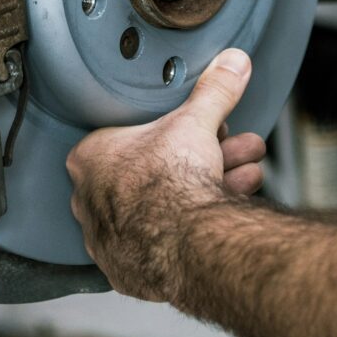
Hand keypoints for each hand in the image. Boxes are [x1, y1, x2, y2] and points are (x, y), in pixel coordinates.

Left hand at [66, 49, 264, 301]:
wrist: (187, 242)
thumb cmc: (171, 182)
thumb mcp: (197, 121)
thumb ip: (213, 91)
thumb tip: (231, 63)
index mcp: (90, 159)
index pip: (131, 135)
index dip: (174, 130)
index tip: (202, 131)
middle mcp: (90, 203)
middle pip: (154, 172)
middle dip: (202, 157)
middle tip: (234, 149)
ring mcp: (108, 243)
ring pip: (162, 208)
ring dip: (209, 188)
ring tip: (247, 176)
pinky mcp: (129, 273)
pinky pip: (164, 244)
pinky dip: (193, 229)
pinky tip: (224, 213)